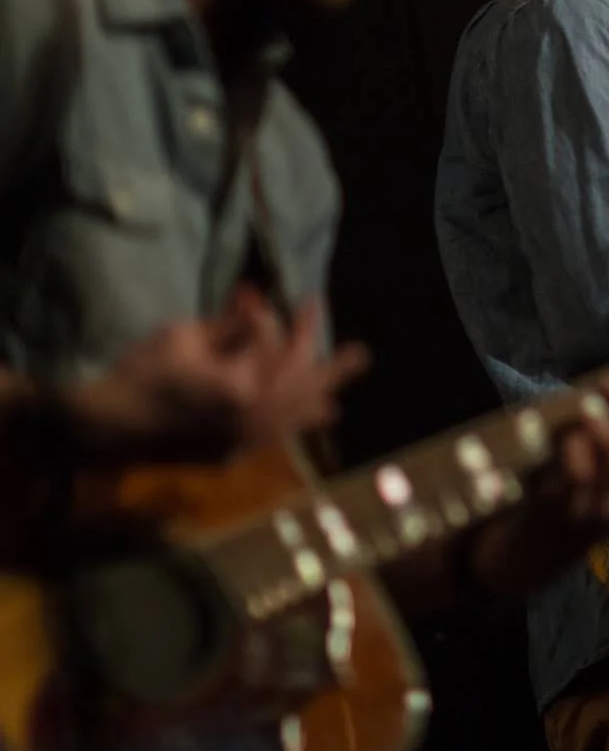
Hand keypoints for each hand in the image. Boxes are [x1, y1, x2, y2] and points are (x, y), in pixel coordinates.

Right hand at [64, 290, 368, 462]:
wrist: (106, 426)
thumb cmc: (140, 372)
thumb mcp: (183, 336)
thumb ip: (230, 325)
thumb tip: (261, 304)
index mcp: (241, 387)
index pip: (270, 345)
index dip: (269, 318)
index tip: (266, 296)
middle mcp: (253, 418)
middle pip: (302, 386)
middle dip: (329, 363)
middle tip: (361, 349)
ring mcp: (245, 440)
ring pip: (297, 414)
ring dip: (324, 390)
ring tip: (352, 370)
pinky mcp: (234, 454)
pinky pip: (280, 434)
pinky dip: (302, 420)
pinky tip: (325, 411)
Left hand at [464, 381, 608, 597]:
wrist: (509, 570)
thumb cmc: (544, 514)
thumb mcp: (581, 484)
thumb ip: (594, 447)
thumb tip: (598, 396)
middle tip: (586, 404)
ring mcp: (593, 511)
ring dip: (588, 422)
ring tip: (565, 429)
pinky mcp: (558, 515)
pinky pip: (576, 470)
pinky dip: (566, 445)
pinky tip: (549, 442)